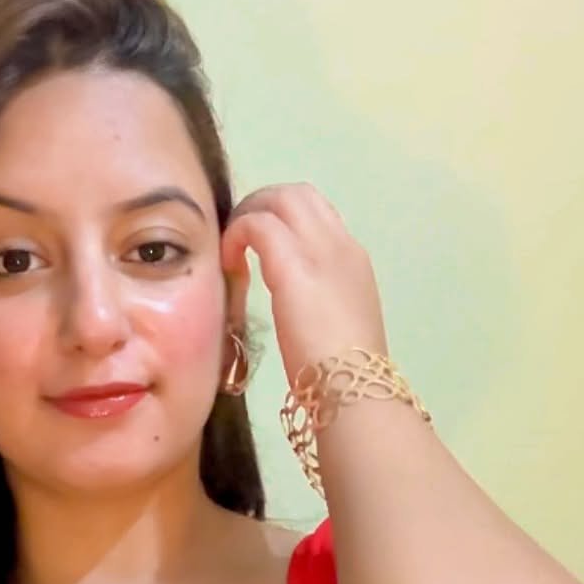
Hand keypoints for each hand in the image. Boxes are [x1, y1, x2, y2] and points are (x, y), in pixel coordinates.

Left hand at [220, 183, 389, 386]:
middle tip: (240, 236)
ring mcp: (319, 251)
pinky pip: (257, 224)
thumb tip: (299, 311)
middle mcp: (340, 245)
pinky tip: (228, 262)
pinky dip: (237, 234)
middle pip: (297, 194)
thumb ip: (321, 307)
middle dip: (262, 205)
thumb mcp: (339, 327)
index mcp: (353, 261)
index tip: (261, 245)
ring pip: (279, 198)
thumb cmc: (347, 375)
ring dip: (249, 214)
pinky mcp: (292, 266)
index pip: (317, 214)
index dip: (284, 219)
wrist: (355, 389)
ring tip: (232, 246)